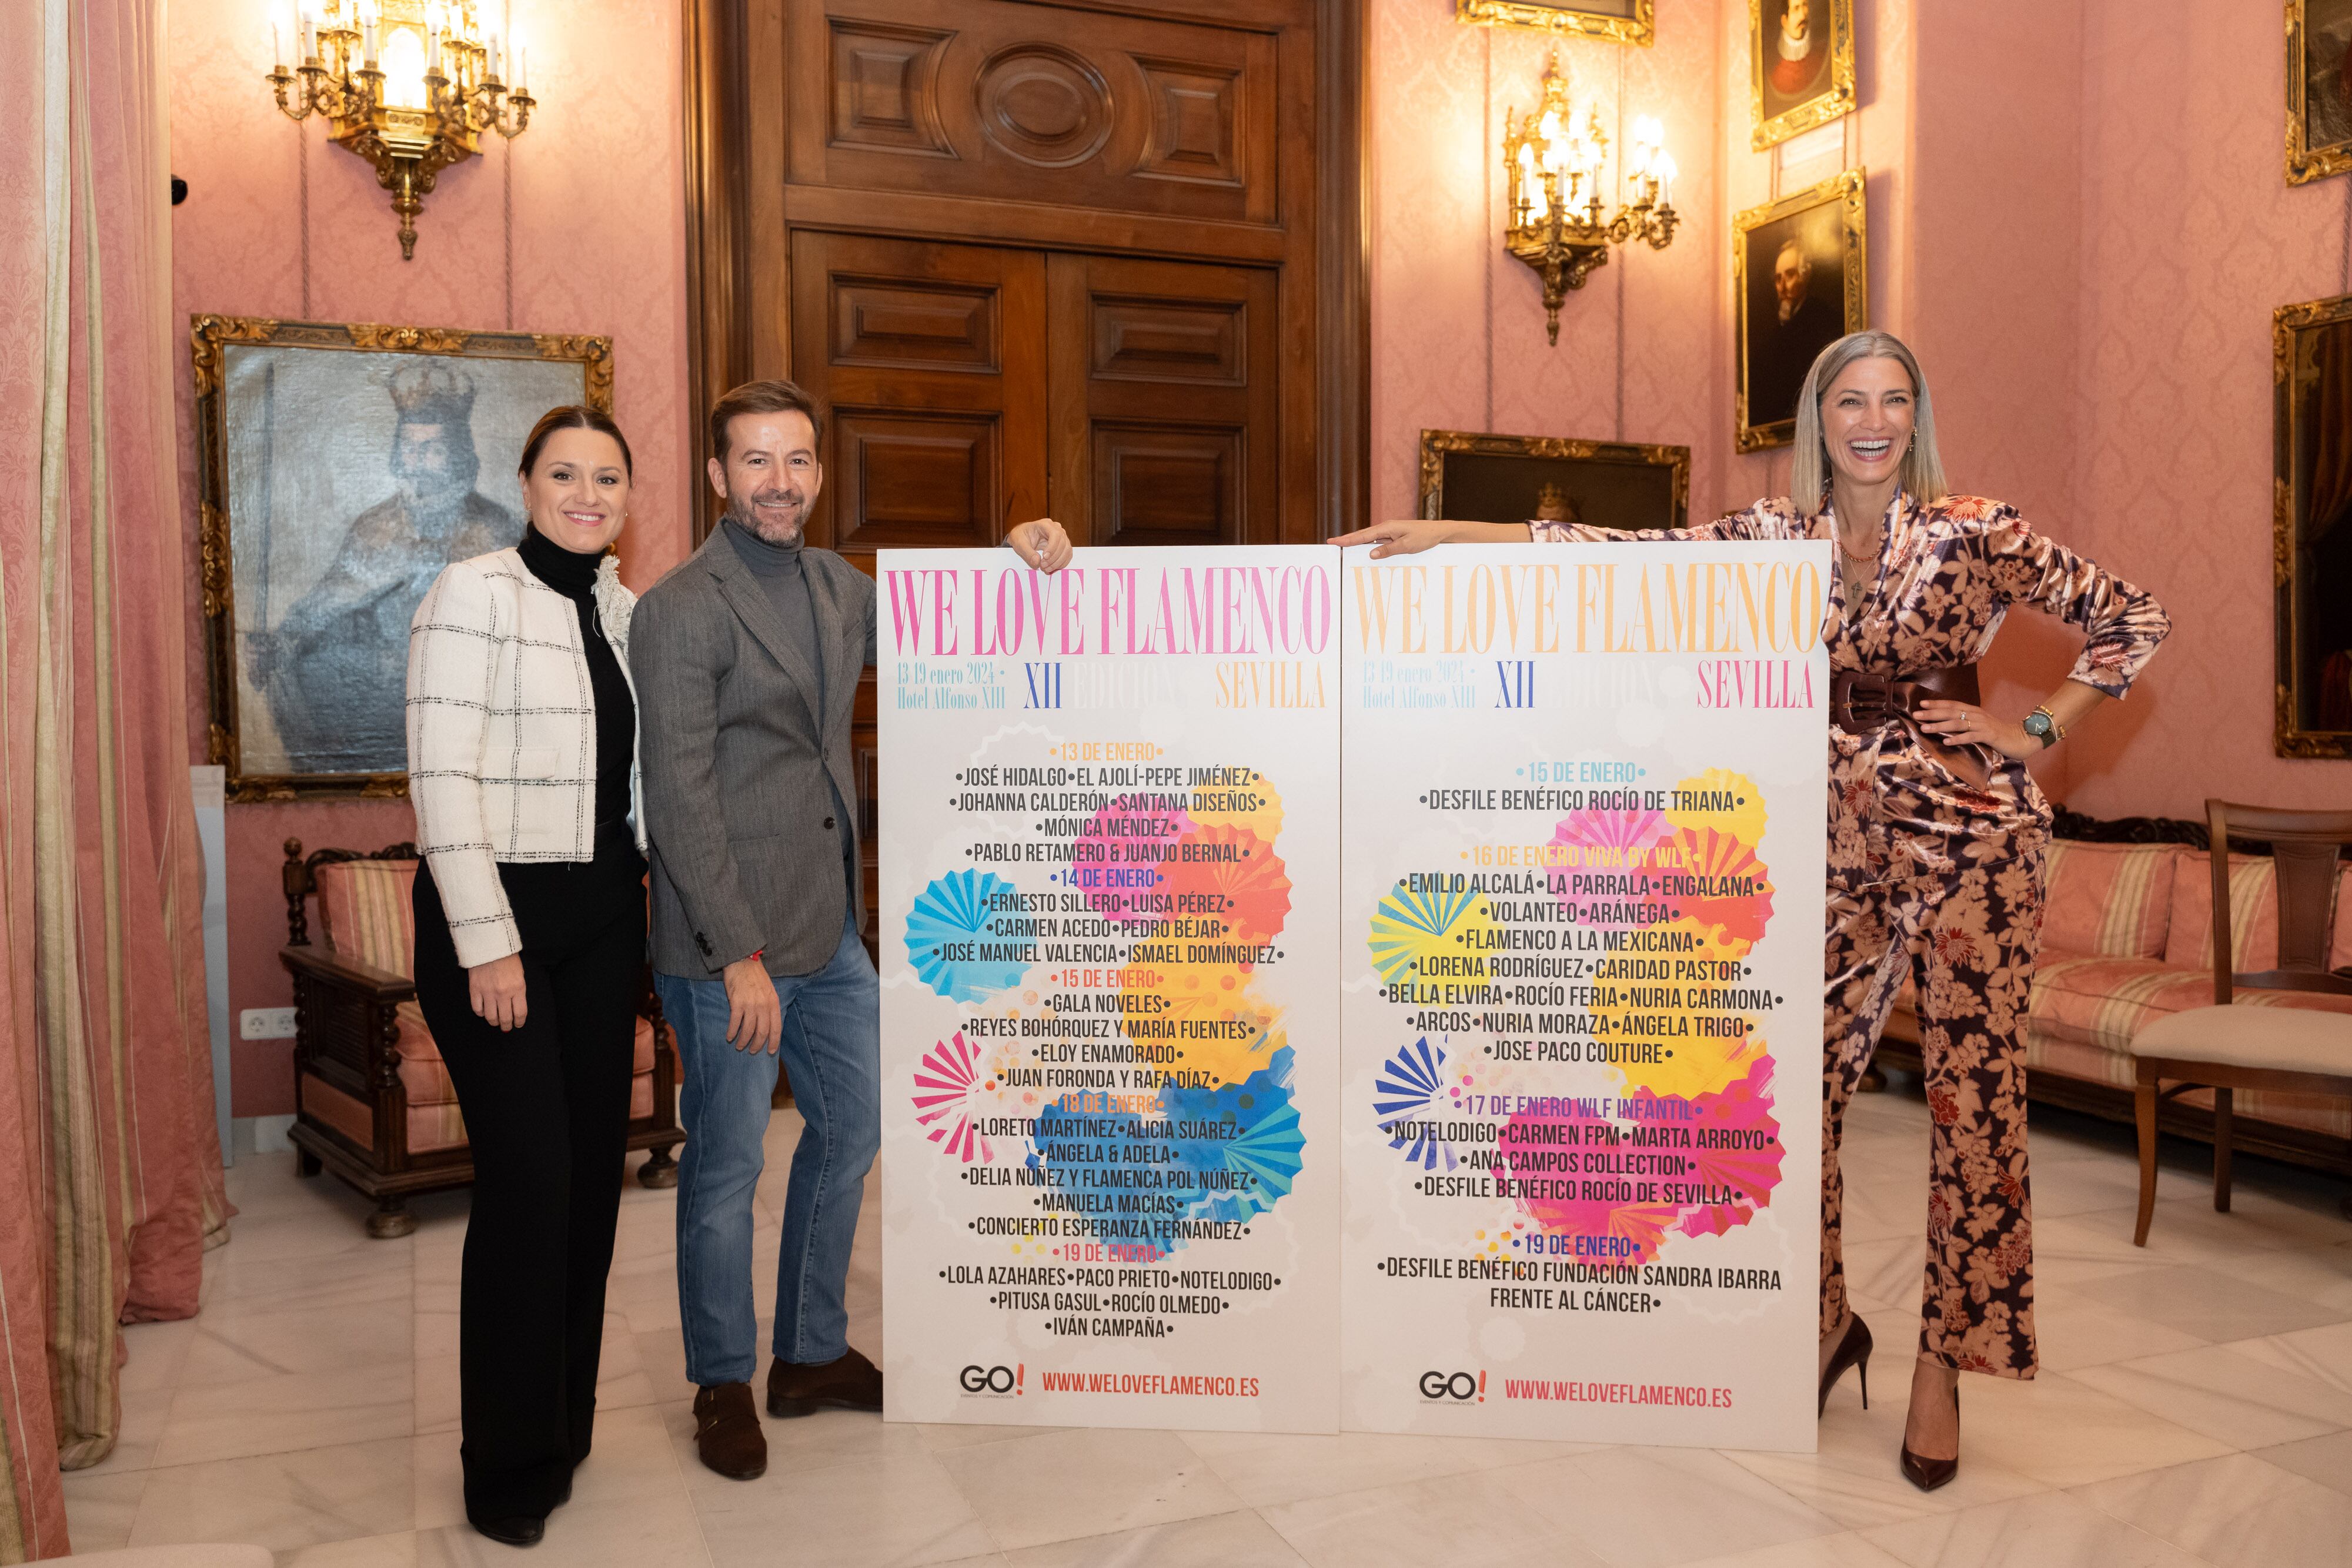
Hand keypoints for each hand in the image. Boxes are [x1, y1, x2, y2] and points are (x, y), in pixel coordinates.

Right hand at [467, 953, 527, 1031]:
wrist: (490, 945)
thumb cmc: (508, 958)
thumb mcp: (520, 974)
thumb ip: (518, 991)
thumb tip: (514, 1007)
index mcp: (518, 988)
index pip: (520, 1013)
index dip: (519, 1022)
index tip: (518, 1024)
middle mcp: (503, 993)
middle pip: (505, 1018)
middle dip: (506, 1025)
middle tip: (506, 1027)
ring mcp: (488, 992)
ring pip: (490, 1016)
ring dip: (493, 1022)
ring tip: (495, 1021)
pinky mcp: (475, 989)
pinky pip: (477, 1008)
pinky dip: (480, 1013)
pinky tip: (483, 1012)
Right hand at [722, 953, 780, 1054]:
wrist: (743, 961)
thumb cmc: (756, 976)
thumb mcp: (770, 990)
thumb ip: (770, 1006)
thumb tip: (768, 1024)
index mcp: (773, 1003)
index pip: (776, 1028)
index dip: (774, 1042)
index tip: (771, 1052)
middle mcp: (764, 1006)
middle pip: (762, 1032)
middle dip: (757, 1045)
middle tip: (752, 1051)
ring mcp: (750, 1005)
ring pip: (748, 1030)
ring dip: (743, 1041)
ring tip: (739, 1046)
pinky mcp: (736, 1003)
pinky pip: (735, 1023)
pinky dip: (731, 1032)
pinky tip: (729, 1037)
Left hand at [1007, 518, 1073, 573]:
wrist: (1022, 538)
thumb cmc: (1020, 537)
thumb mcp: (1019, 543)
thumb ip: (1027, 552)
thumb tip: (1037, 562)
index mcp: (1045, 524)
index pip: (1055, 534)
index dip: (1052, 547)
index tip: (1044, 557)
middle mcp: (1056, 529)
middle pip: (1063, 543)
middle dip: (1054, 558)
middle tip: (1043, 566)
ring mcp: (1061, 537)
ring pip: (1067, 550)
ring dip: (1058, 562)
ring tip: (1046, 568)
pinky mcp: (1063, 545)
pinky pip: (1067, 555)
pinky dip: (1061, 563)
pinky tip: (1051, 568)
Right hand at [1329, 519, 1460, 558]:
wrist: (1439, 532)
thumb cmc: (1425, 537)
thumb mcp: (1407, 546)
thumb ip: (1388, 550)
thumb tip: (1371, 554)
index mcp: (1387, 528)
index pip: (1362, 535)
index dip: (1347, 539)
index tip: (1333, 541)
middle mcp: (1386, 528)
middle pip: (1362, 535)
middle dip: (1347, 539)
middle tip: (1332, 543)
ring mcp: (1389, 532)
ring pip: (1369, 538)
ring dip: (1356, 542)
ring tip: (1342, 546)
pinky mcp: (1394, 536)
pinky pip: (1377, 541)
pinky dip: (1368, 545)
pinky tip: (1363, 550)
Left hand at [1914, 700, 2039, 759]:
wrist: (2021, 738)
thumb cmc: (1997, 733)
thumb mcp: (1980, 724)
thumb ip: (1966, 721)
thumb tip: (1946, 722)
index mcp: (1974, 711)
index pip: (1952, 704)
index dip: (1937, 703)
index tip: (1921, 704)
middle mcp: (1977, 715)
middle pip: (1952, 712)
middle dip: (1932, 713)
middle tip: (1916, 714)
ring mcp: (1983, 725)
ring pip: (1958, 724)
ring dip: (1940, 726)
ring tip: (1925, 728)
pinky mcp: (1989, 736)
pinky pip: (1971, 737)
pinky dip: (1958, 739)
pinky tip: (1946, 742)